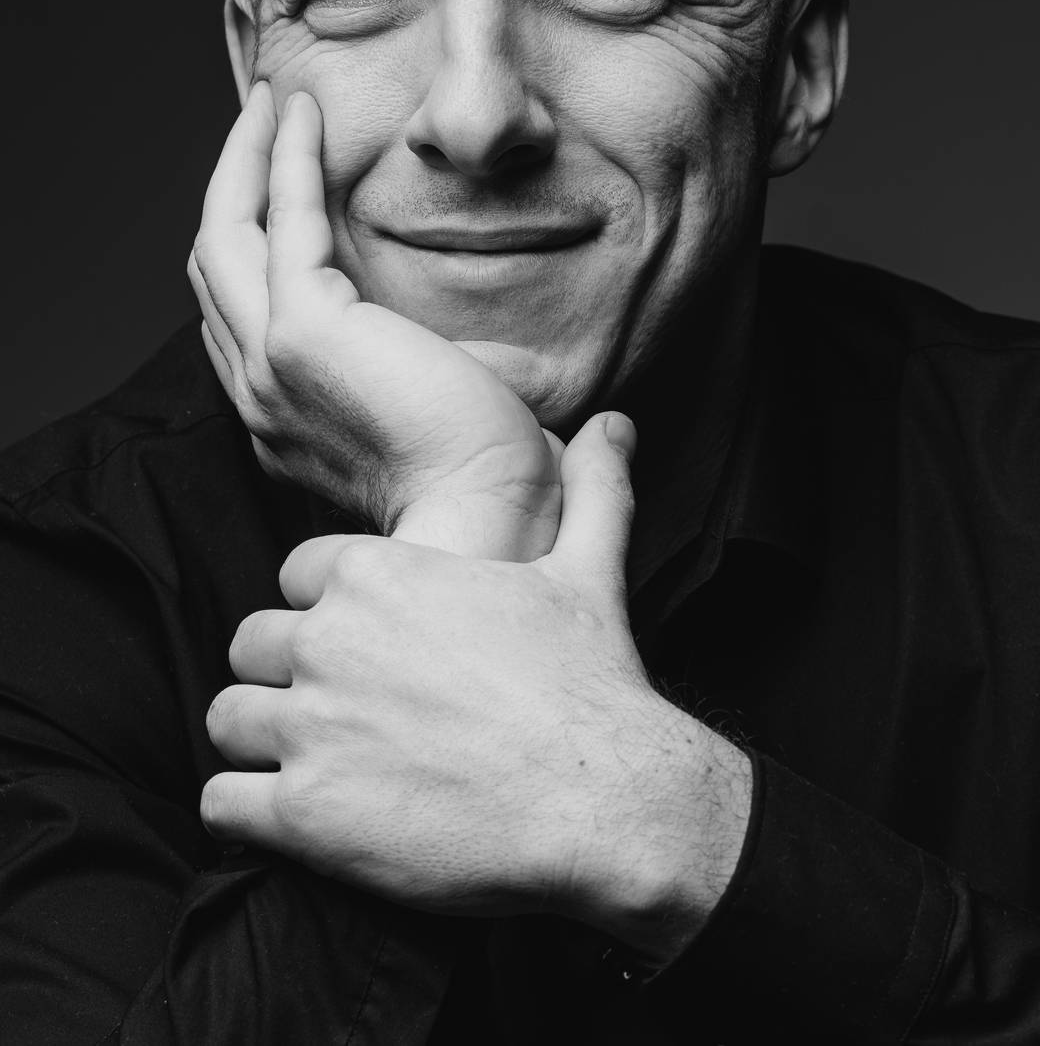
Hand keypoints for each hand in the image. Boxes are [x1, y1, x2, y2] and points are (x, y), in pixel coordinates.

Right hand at [188, 83, 560, 558]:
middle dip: (233, 184)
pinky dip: (285, 160)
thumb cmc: (483, 470)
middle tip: (263, 119)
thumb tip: (476, 344)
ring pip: (224, 235)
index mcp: (283, 414)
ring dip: (245, 159)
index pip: (238, 309)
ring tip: (273, 102)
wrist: (493, 508)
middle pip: (215, 265)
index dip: (247, 234)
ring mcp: (270, 361)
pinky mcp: (305, 331)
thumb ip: (425, 367)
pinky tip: (302, 116)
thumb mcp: (437, 407)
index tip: (277, 175)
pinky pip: (278, 220)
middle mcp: (259, 389)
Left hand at [203, 414, 751, 963]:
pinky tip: (299, 817)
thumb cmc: (592, 683)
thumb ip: (589, 488)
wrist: (605, 802)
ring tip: (316, 765)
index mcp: (378, 572)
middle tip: (342, 712)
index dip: (327, 611)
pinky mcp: (303, 815)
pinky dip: (247, 813)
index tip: (368, 647)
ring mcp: (311, 727)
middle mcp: (329, 640)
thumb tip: (615, 424)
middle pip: (251, 644)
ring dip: (261, 742)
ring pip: (227, 719)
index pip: (296, 577)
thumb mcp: (590, 567)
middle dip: (285, 675)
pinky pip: (221, 804)